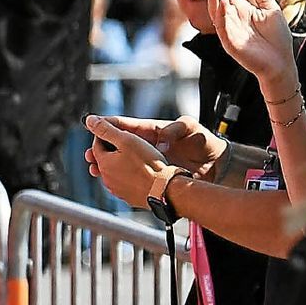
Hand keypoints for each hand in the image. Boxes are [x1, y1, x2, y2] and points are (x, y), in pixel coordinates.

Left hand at [83, 115, 168, 207]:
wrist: (165, 190)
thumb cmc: (148, 165)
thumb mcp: (126, 140)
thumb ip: (106, 130)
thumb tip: (90, 121)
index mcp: (103, 163)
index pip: (96, 144)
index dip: (106, 135)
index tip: (116, 131)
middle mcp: (106, 178)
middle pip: (104, 159)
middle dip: (111, 149)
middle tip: (125, 143)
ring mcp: (117, 190)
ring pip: (114, 171)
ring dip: (120, 163)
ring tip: (134, 156)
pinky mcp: (128, 197)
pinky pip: (124, 183)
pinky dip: (128, 175)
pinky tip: (140, 171)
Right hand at [103, 115, 226, 178]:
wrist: (216, 164)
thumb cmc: (203, 142)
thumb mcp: (190, 127)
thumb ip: (175, 129)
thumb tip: (161, 141)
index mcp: (152, 130)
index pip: (125, 125)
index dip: (108, 124)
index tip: (92, 123)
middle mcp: (147, 145)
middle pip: (117, 145)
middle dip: (101, 148)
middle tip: (89, 153)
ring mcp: (148, 161)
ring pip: (120, 163)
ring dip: (106, 165)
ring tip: (94, 169)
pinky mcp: (153, 175)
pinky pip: (130, 175)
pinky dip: (118, 178)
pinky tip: (109, 182)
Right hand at [204, 0, 295, 86]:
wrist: (281, 63)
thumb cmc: (276, 38)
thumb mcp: (269, 7)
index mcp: (238, 9)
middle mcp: (230, 19)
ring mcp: (229, 31)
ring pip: (218, 12)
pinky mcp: (232, 45)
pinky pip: (224, 29)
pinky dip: (223, 18)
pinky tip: (223, 5)